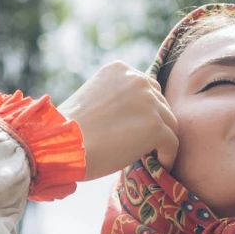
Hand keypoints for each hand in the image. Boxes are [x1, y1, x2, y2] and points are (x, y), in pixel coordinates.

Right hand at [60, 61, 178, 178]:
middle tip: (146, 143)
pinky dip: (168, 155)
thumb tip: (136, 117)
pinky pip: (172, 142)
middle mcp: (137, 80)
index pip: (145, 87)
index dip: (144, 109)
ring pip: (169, 122)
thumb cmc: (70, 129)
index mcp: (120, 69)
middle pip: (160, 102)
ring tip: (153, 155)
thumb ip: (117, 99)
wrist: (62, 145)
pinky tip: (160, 164)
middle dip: (154, 122)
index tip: (138, 126)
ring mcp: (148, 102)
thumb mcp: (93, 99)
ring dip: (161, 139)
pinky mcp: (155, 126)